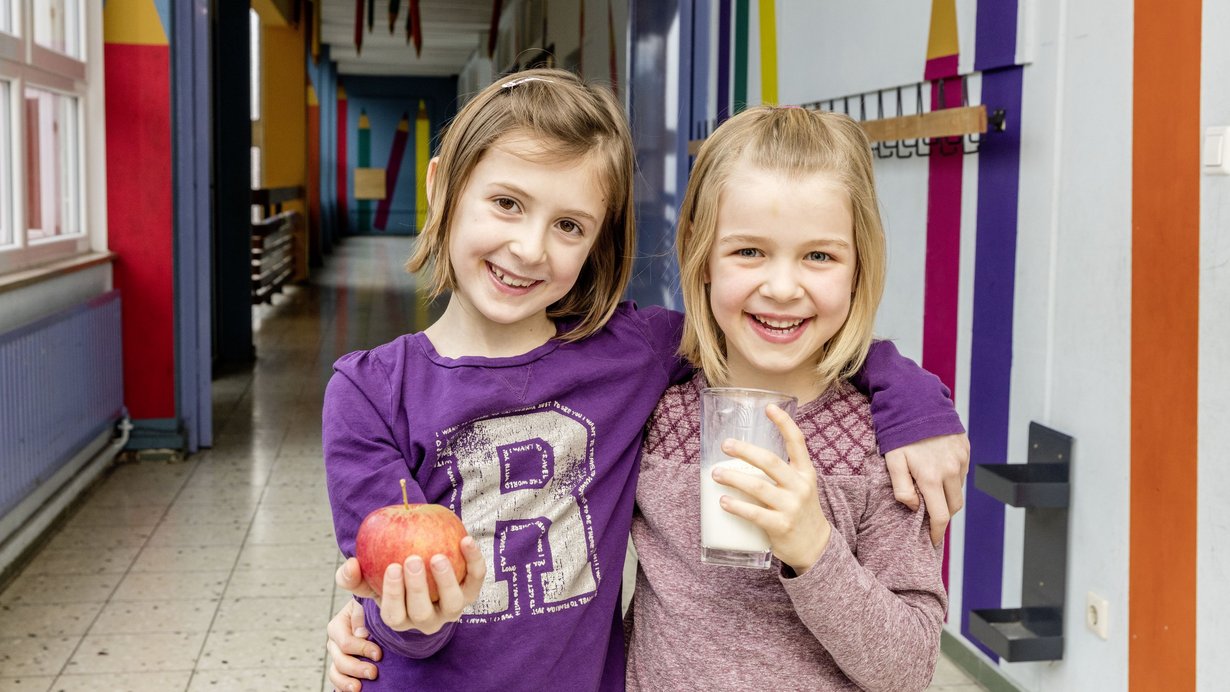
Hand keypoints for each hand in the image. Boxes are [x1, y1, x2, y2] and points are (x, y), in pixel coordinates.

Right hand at [326, 599, 380, 691]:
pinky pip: (338, 680)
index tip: (378, 655)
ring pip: (335, 673)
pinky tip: (354, 691)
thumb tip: (361, 634)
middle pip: (340, 660)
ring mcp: (337, 656)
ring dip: (346, 683)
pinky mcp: (342, 667)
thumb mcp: (365, 606)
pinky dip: (342, 687)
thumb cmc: (370, 609)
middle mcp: (334, 643)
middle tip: (373, 673)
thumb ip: (361, 616)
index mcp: (337, 626)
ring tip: (358, 688)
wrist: (373, 615)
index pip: (345, 642)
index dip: (362, 649)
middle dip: (356, 668)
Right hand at [337, 537, 487, 634]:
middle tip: (413, 559)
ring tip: (438, 556)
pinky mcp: (471, 593)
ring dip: (446, 580)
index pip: (395, 615)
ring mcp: (451, 609)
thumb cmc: (391, 580)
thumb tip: (350, 564)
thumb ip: (353, 576)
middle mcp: (427, 620)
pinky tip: (465, 540)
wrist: (424, 577)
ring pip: (453, 604)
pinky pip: (475, 579)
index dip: (393, 594)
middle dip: (417, 588)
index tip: (391, 567)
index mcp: (401, 618)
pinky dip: (473, 560)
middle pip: (422, 613)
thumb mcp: (369, 581)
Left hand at [713, 404, 831, 574]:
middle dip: (745, 451)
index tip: (768, 407)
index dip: (784, 423)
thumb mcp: (800, 487)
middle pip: (770, 462)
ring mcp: (791, 506)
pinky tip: (723, 501)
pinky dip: (737, 506)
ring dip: (734, 478)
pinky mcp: (781, 526)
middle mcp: (800, 486)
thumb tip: (743, 456)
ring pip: (758, 487)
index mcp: (805, 473)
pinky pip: (755, 514)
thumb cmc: (799, 511)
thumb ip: (780, 472)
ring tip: (716, 474)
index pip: (798, 442)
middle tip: (726, 445)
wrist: (815, 547)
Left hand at [884, 432, 969, 545]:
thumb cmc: (899, 433)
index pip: (941, 516)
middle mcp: (951, 470)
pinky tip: (938, 473)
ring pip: (959, 490)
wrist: (916, 401)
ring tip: (931, 493)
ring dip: (948, 496)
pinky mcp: (965, 449)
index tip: (932, 540)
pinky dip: (952, 479)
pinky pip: (962, 473)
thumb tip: (913, 507)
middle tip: (929, 517)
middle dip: (943, 515)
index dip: (937, 532)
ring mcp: (960, 460)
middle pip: (953, 506)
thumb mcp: (893, 461)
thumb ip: (901, 488)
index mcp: (932, 477)